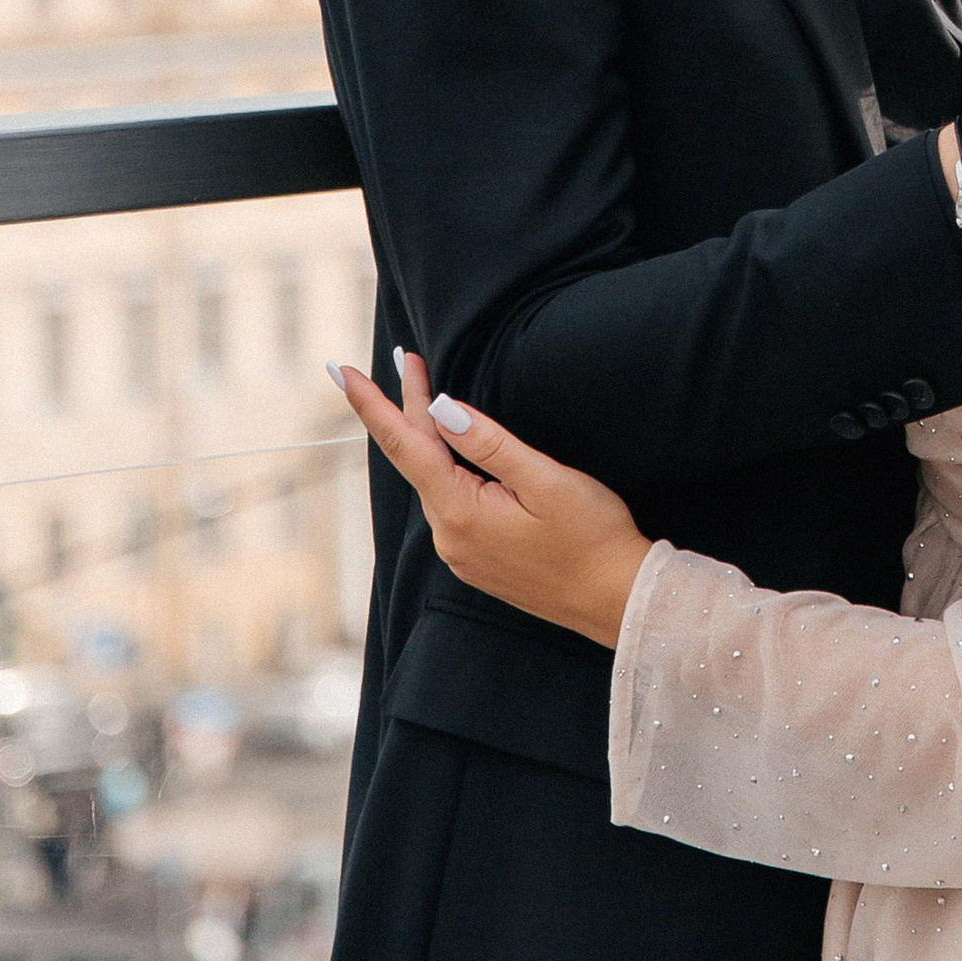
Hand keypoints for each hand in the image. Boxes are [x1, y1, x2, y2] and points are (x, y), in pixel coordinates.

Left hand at [331, 352, 650, 649]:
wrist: (619, 602)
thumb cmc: (593, 537)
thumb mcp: (547, 480)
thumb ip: (490, 443)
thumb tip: (440, 407)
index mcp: (462, 513)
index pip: (405, 446)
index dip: (373, 405)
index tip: (342, 370)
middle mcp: (450, 537)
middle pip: (418, 460)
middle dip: (409, 408)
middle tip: (405, 358)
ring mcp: (462, 554)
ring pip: (434, 482)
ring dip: (429, 439)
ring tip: (425, 394)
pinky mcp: (478, 562)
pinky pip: (450, 505)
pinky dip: (445, 470)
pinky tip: (454, 452)